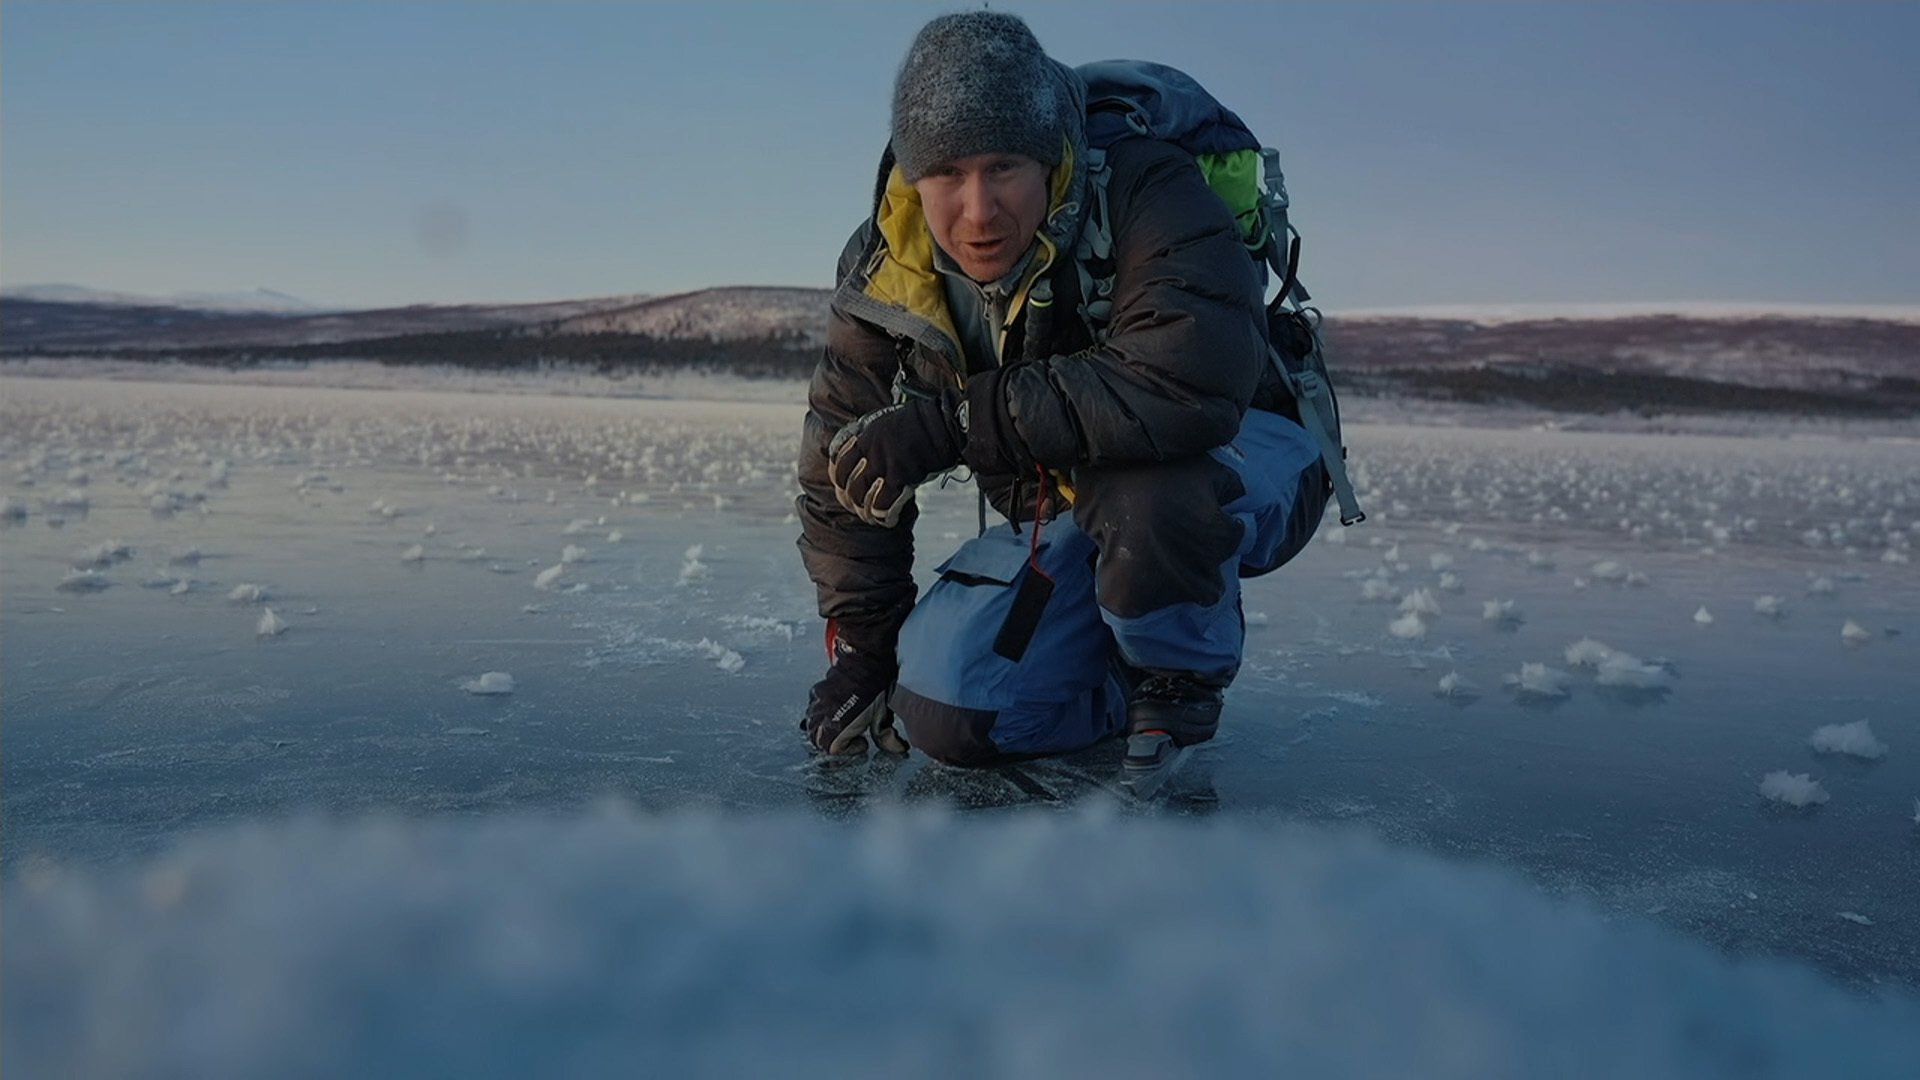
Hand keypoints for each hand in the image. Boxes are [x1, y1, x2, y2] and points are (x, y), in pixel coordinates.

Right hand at [801, 626, 908, 754]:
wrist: (866, 656)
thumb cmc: (875, 683)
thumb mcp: (883, 714)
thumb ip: (886, 735)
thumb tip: (897, 748)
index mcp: (837, 723)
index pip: (832, 748)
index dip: (849, 749)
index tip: (863, 742)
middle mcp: (822, 713)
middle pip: (816, 738)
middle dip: (832, 742)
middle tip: (849, 738)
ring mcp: (818, 700)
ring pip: (812, 724)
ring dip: (825, 729)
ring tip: (842, 725)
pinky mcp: (818, 690)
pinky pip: (813, 708)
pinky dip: (821, 714)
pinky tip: (837, 710)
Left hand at [826, 392, 964, 527]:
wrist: (940, 424)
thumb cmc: (919, 424)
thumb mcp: (885, 423)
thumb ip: (871, 438)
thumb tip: (862, 453)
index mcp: (864, 435)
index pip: (838, 461)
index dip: (839, 477)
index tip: (844, 486)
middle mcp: (868, 450)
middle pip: (848, 484)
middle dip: (851, 501)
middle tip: (859, 508)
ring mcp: (882, 464)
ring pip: (861, 498)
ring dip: (867, 512)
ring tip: (874, 517)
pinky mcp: (898, 477)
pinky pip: (882, 505)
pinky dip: (885, 517)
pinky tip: (891, 520)